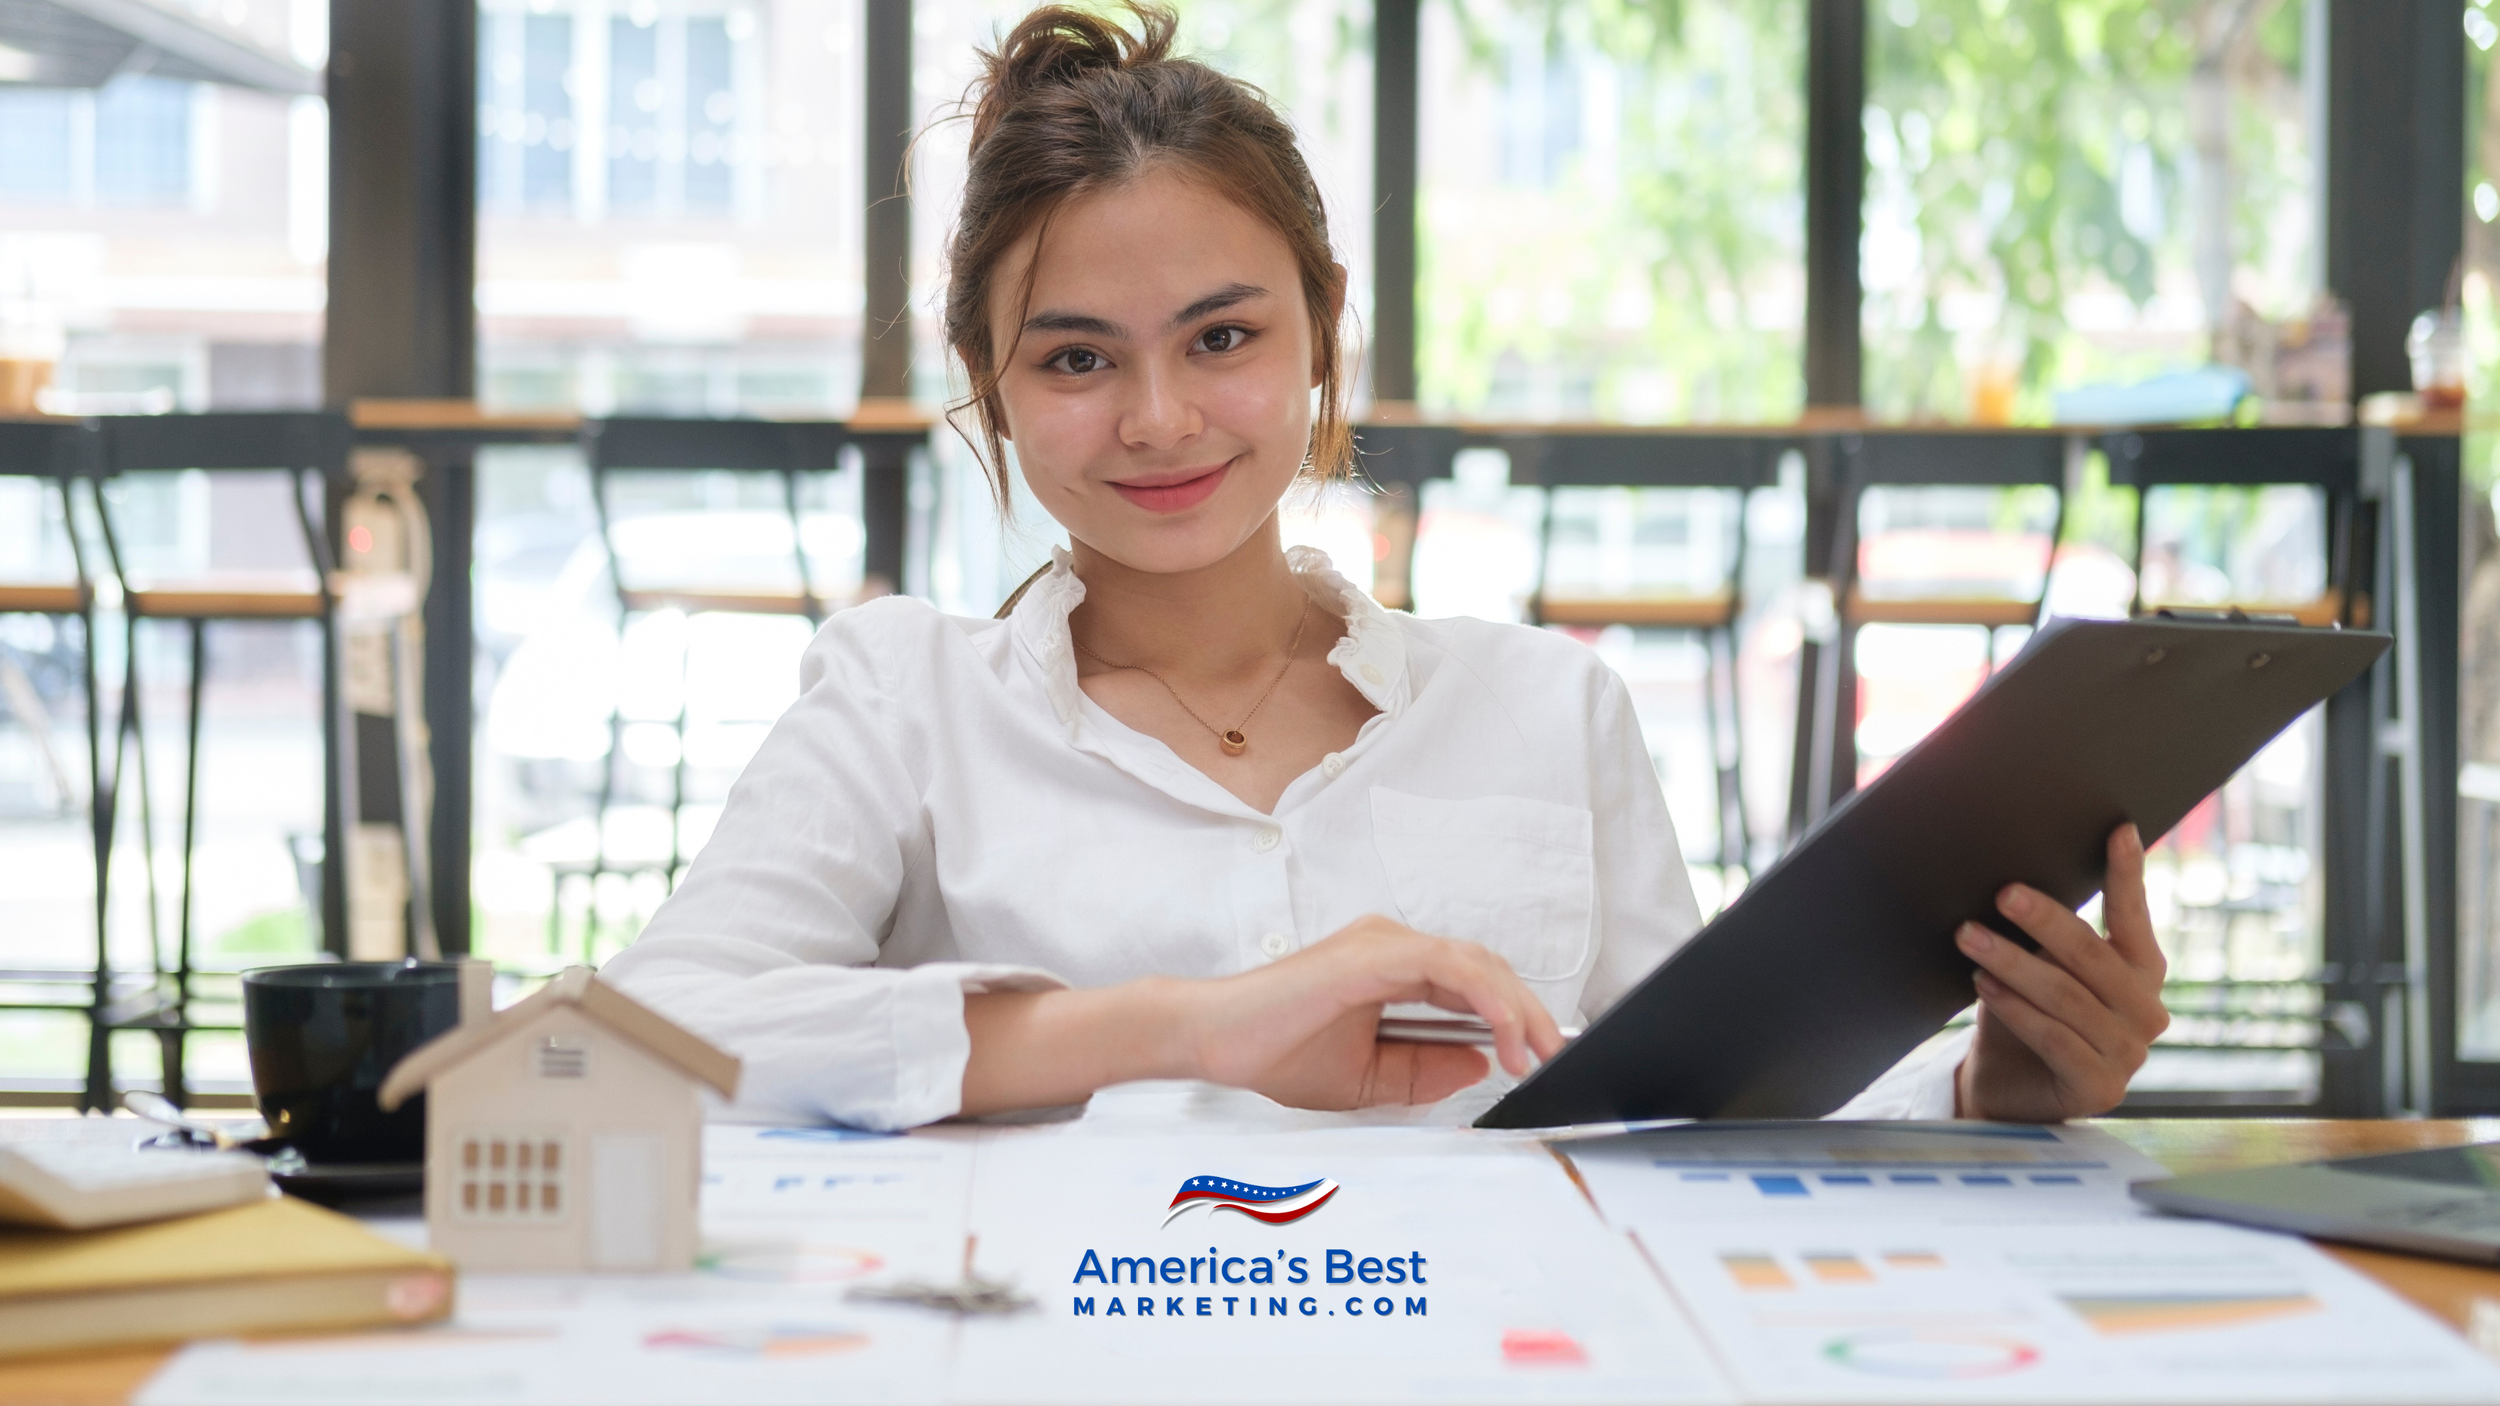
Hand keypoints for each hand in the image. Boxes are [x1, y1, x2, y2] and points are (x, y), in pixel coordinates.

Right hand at [958, 915, 1565, 1116]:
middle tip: (1556, 1058)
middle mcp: (1392, 945)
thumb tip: (1481, 1061)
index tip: (1541, 1060)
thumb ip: (1425, 1069)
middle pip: (1484, 969)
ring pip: (1474, 963)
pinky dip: (1484, 999)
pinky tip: (1501, 1036)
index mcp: (1392, 969)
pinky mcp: (1372, 953)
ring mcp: (1382, 942)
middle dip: (1529, 1014)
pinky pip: (1448, 967)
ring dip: (1516, 1008)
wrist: (1216, 1041)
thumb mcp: (1369, 1077)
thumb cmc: (1277, 1052)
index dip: (1515, 1018)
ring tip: (1537, 1053)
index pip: (1472, 986)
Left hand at [1953, 824, 2170, 1121]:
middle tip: (2002, 893)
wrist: (2007, 1087)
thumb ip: (2047, 936)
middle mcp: (2147, 1011)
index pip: (2133, 916)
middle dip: (2043, 920)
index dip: (2127, 874)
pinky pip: (2054, 1038)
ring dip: (2012, 962)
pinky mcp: (2100, 1089)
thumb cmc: (2025, 1013)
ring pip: (2065, 996)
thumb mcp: (2038, 966)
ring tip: (1969, 937)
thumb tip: (2015, 882)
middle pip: (2090, 955)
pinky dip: (2015, 1008)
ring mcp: (2129, 1054)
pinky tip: (1983, 985)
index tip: (2119, 829)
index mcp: (2142, 971)